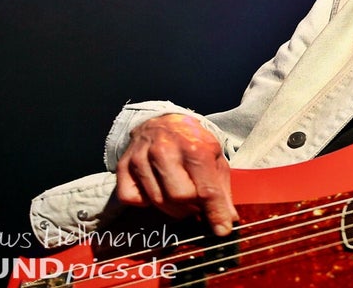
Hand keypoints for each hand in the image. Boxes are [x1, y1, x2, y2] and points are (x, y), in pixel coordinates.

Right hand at [115, 114, 238, 235]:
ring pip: (157, 201)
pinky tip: (157, 189)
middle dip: (192, 208)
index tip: (221, 231)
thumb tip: (229, 220)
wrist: (161, 121)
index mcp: (194, 147)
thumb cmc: (192, 141)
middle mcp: (165, 151)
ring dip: (173, 208)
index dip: (215, 213)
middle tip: (197, 204)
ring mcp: (141, 158)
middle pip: (179, 198)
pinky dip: (145, 202)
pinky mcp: (123, 166)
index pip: (205, 189)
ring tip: (181, 197)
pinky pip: (133, 199)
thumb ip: (221, 188)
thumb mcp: (215, 157)